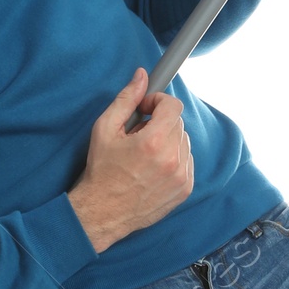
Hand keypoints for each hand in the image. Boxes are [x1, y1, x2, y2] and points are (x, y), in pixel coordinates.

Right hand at [67, 68, 192, 252]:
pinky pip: (187, 161)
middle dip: (160, 123)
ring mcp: (181, 176)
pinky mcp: (185, 189)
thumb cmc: (101, 170)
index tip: (146, 109)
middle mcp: (172, 159)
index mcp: (154, 142)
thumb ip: (126, 99)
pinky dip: (174, 159)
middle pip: (178, 123)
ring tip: (145, 155)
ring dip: (168, 141)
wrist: (104, 212)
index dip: (158, 102)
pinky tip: (153, 168)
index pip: (173, 106)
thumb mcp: (105, 129)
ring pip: (184, 142)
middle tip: (138, 136)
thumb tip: (142, 76)